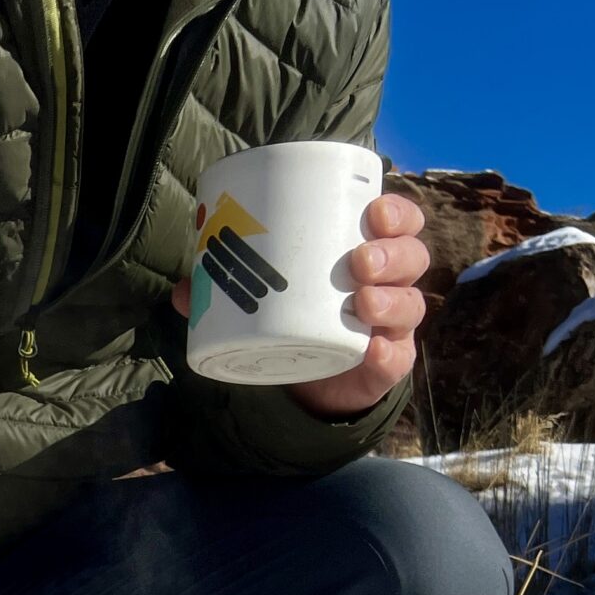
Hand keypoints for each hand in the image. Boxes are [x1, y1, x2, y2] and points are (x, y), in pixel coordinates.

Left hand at [170, 192, 430, 417]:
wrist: (310, 384)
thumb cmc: (295, 320)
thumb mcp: (266, 300)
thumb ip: (225, 292)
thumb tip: (183, 288)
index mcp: (366, 253)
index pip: (399, 224)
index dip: (396, 213)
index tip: (373, 211)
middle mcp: (389, 285)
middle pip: (412, 258)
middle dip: (392, 254)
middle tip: (359, 261)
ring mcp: (392, 327)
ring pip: (411, 305)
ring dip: (392, 300)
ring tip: (362, 302)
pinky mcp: (388, 365)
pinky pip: (397, 359)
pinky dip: (387, 354)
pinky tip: (374, 350)